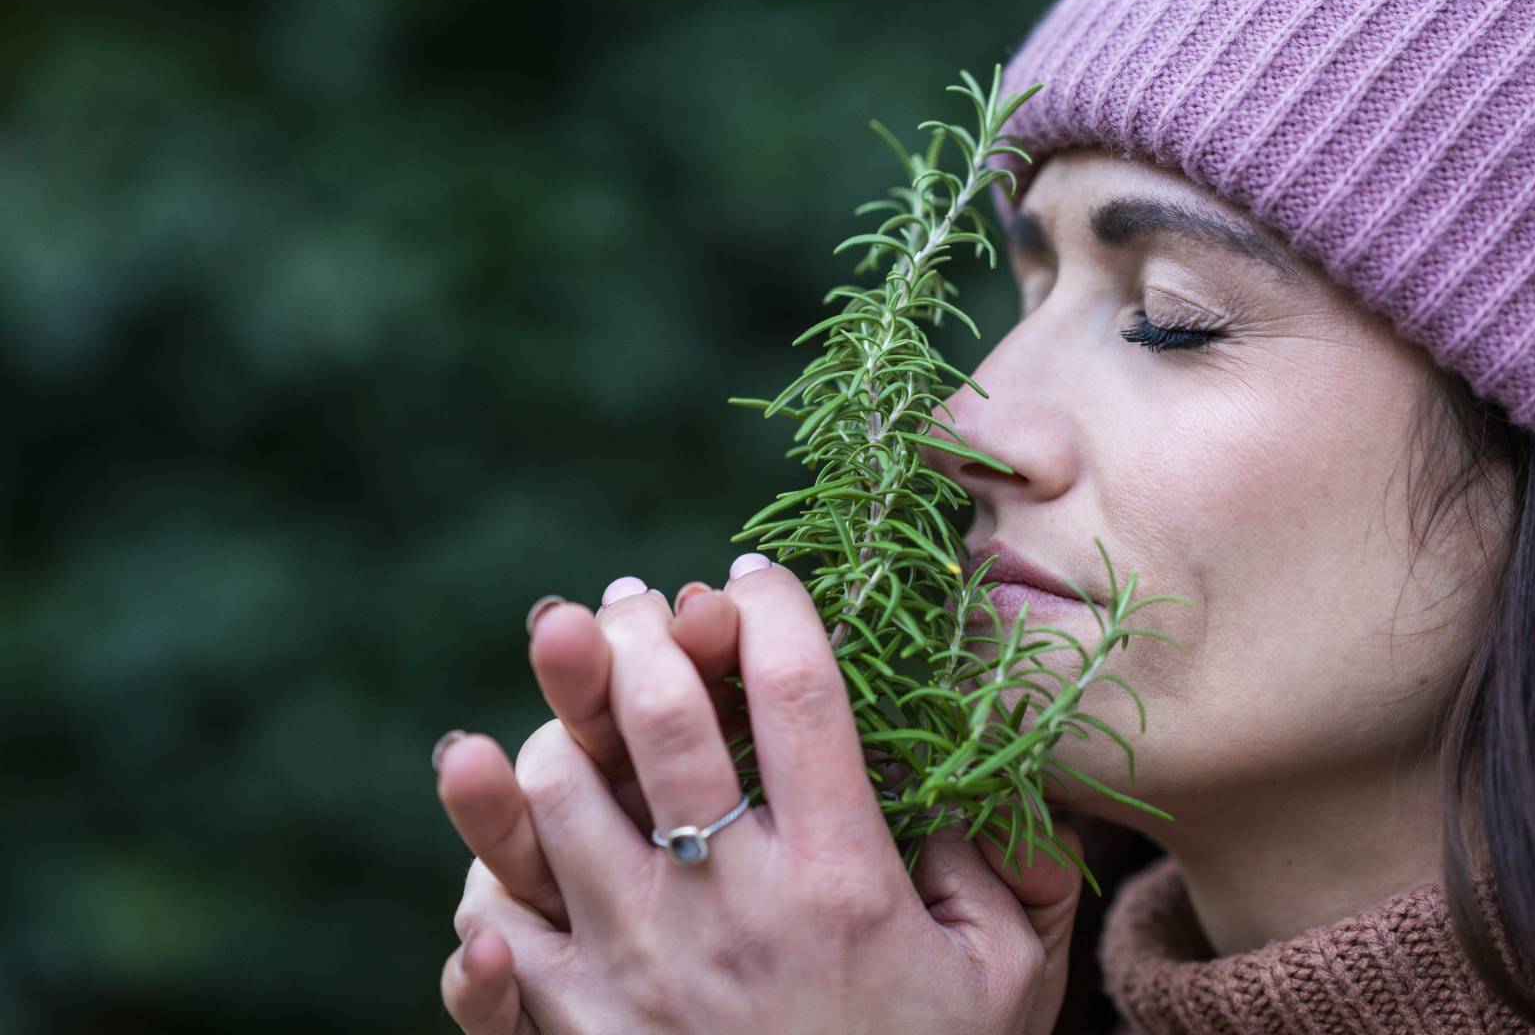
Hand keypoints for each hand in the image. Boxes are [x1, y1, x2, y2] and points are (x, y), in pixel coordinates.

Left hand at [438, 556, 1084, 1034]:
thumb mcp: (1005, 982)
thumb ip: (1007, 871)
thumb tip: (977, 781)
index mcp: (842, 879)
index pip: (799, 694)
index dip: (775, 610)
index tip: (757, 579)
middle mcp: (730, 903)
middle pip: (663, 717)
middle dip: (646, 630)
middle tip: (643, 602)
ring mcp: (638, 960)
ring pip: (561, 791)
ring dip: (562, 720)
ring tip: (579, 693)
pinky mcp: (572, 1017)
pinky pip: (498, 909)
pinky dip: (490, 846)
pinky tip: (495, 795)